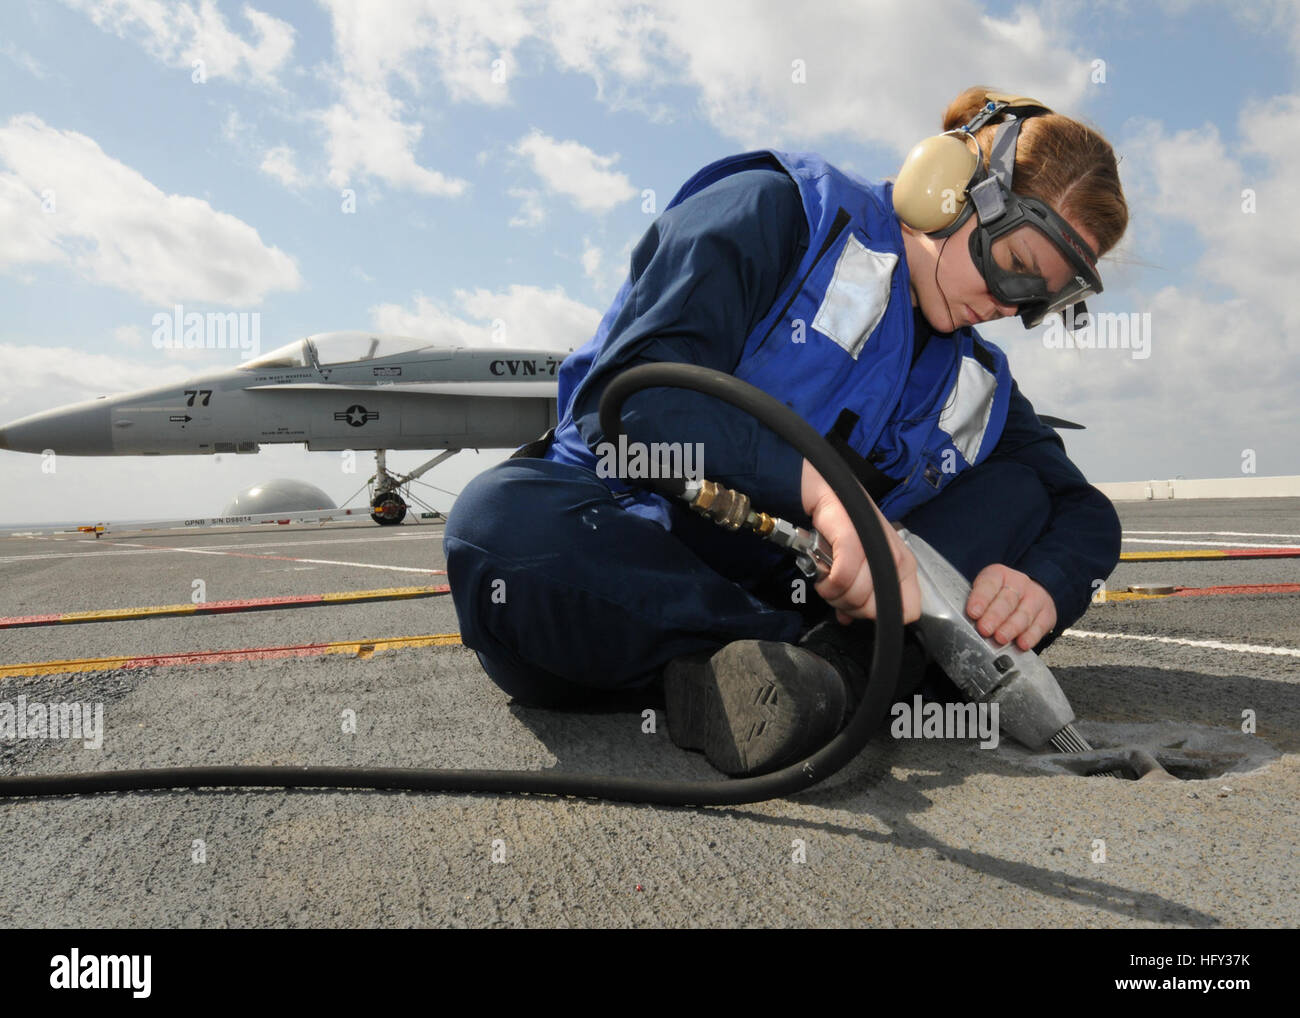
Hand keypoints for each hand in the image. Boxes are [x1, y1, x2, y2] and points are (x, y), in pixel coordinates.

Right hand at [800, 460, 921, 624]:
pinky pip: (841, 579)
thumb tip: (846, 619)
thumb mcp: (858, 561)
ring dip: (832, 593)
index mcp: (904, 567)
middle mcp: (897, 561)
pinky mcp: (854, 541)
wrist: (827, 487)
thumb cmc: (843, 523)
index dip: (878, 615)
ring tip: (825, 574)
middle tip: (834, 587)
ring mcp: (878, 551)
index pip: (907, 613)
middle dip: (848, 606)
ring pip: (855, 597)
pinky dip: (826, 582)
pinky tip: (821, 572)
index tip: (856, 604)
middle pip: (874, 611)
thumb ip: (856, 592)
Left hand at [966, 564, 1056, 650]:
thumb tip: (962, 621)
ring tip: (1000, 638)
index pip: (988, 584)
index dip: (980, 599)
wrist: (1029, 592)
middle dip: (994, 616)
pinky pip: (1039, 626)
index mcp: (998, 575)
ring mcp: (1034, 598)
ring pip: (1023, 614)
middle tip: (985, 629)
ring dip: (1011, 628)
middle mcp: (1018, 584)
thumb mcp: (985, 590)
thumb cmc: (1000, 594)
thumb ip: (976, 603)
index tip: (973, 612)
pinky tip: (1022, 643)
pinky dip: (1030, 636)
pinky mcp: (1046, 614)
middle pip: (1007, 600)